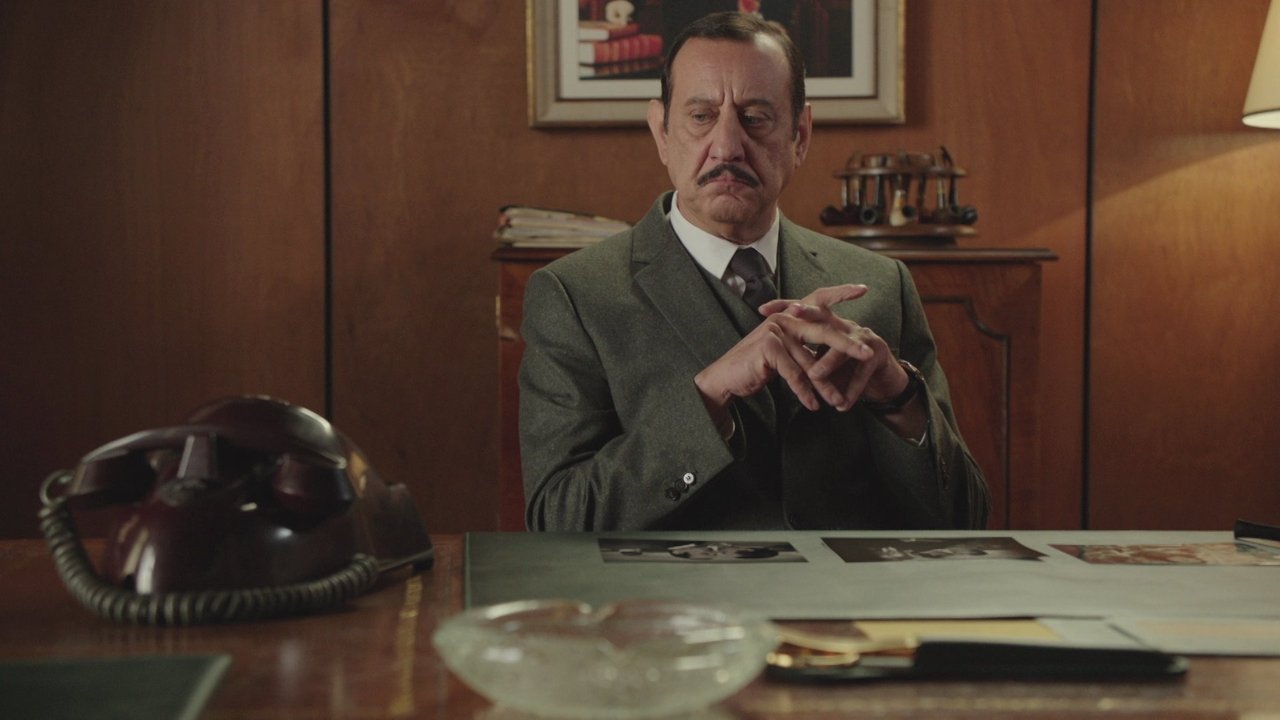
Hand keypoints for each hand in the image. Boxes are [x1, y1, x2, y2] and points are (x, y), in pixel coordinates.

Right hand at [695, 284, 904, 413]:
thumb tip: (832, 354)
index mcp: (789, 315)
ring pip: (810, 361)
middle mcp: (783, 319)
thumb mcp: (785, 355)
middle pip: (822, 332)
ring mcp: (775, 331)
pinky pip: (794, 374)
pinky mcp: (769, 348)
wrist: (725, 377)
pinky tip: (813, 405)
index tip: (863, 290)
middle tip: (869, 354)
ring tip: (838, 400)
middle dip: (848, 345)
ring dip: (825, 385)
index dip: (840, 293)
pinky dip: (804, 393)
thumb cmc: (756, 366)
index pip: (818, 300)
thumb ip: (804, 350)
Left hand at [762, 285, 909, 411]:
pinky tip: (841, 406)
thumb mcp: (823, 359)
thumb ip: (803, 354)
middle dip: (809, 313)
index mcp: (830, 324)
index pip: (806, 311)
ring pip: (842, 349)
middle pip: (825, 316)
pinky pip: (861, 374)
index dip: (785, 306)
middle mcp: (846, 326)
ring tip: (813, 376)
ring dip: (828, 363)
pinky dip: (851, 391)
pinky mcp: (877, 357)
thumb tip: (772, 354)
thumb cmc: (847, 369)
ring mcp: (864, 339)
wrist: (883, 380)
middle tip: (792, 312)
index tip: (762, 308)